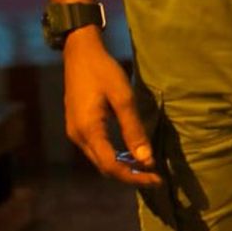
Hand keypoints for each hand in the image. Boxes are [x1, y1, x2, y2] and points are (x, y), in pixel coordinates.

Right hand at [63, 27, 161, 185]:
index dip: (134, 177)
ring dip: (122, 167)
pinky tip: (129, 152)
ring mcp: (75, 132)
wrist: (80, 52)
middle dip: (130, 175)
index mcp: (88, 131)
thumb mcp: (123, 97)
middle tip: (155, 177)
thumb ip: (133, 129)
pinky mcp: (77, 126)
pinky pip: (96, 149)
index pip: (112, 166)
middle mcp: (78, 137)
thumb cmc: (103, 70)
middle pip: (104, 168)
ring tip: (145, 167)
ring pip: (99, 160)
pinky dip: (113, 156)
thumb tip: (146, 160)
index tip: (156, 178)